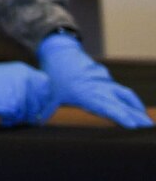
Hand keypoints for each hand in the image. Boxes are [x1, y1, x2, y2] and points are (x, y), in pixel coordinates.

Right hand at [0, 62, 55, 126]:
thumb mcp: (5, 74)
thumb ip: (21, 82)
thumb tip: (34, 99)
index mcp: (24, 71)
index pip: (45, 84)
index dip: (44, 97)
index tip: (40, 105)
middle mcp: (26, 81)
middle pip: (40, 101)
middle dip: (34, 112)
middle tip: (28, 118)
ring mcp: (22, 93)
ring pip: (28, 112)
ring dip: (19, 117)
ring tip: (6, 115)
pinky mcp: (15, 105)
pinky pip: (17, 118)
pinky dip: (9, 121)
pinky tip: (1, 117)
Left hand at [38, 33, 153, 128]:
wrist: (60, 52)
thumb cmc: (53, 75)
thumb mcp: (49, 95)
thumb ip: (45, 110)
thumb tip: (36, 121)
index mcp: (86, 94)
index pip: (107, 108)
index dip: (121, 116)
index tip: (134, 125)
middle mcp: (100, 88)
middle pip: (122, 103)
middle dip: (136, 116)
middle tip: (149, 127)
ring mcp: (105, 82)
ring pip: (125, 95)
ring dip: (136, 107)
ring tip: (145, 121)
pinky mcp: (106, 79)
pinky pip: (121, 91)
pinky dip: (129, 100)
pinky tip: (135, 109)